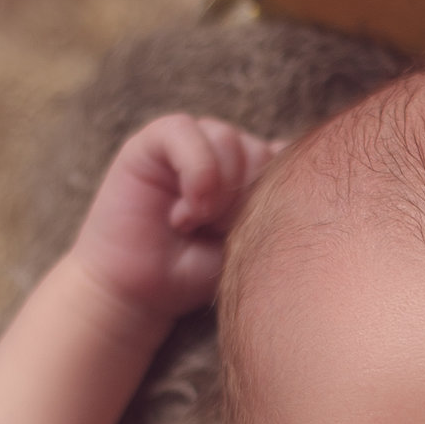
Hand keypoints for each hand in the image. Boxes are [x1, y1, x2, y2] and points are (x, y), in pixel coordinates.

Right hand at [69, 114, 280, 320]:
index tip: (249, 238)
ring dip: (220, 189)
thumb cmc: (194, 272)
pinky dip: (195, 170)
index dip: (271, 199)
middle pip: (257, 149)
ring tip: (199, 224)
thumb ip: (266, 195)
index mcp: (246, 173)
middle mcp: (219, 155)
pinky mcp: (150, 143)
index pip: (280, 160)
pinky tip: (186, 213)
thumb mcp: (246, 236)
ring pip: (226, 138)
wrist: (141, 293)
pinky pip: (184, 130)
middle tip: (219, 233)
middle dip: (245, 196)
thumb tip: (283, 144)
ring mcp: (186, 145)